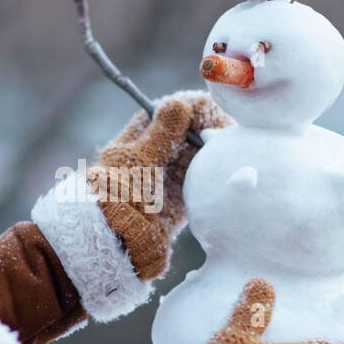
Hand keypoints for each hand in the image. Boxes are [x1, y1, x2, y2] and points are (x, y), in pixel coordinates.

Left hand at [92, 90, 228, 280]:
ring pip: (193, 162)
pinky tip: (225, 175)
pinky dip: (209, 180)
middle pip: (184, 139)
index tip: (210, 112)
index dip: (190, 111)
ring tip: (231, 152)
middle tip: (228, 134)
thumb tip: (180, 103)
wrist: (112, 241)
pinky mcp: (174, 206)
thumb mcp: (139, 159)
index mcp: (135, 141)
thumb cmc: (118, 194)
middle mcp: (150, 159)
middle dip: (206, 134)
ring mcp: (163, 182)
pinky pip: (197, 187)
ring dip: (211, 157)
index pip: (166, 115)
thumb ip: (162, 133)